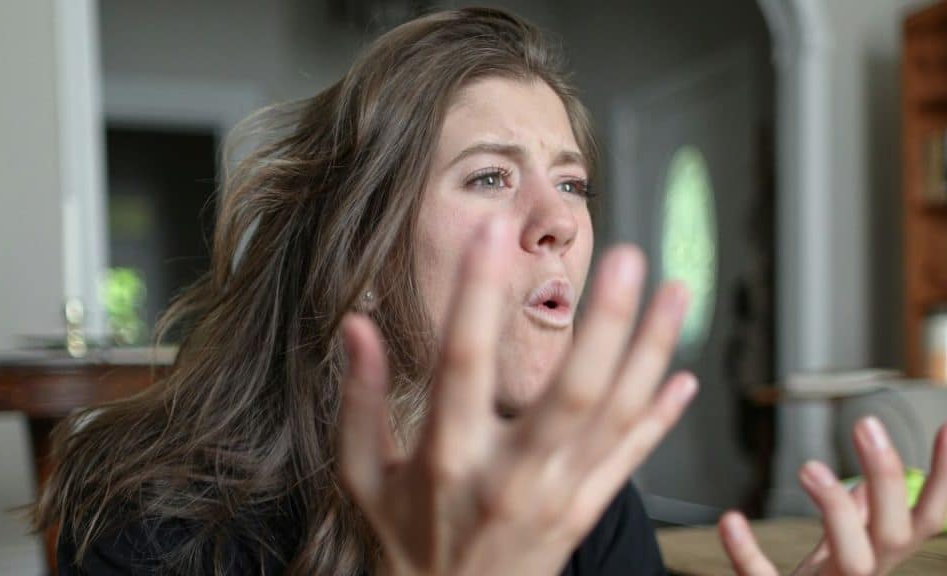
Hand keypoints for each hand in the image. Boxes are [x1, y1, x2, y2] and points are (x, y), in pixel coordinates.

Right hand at [337, 218, 696, 575]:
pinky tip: (686, 376)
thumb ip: (361, 399)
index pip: (462, 365)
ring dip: (651, 352)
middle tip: (629, 260)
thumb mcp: (364, 475)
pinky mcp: (584, 510)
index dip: (475, 296)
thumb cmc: (407, 536)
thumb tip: (356, 325)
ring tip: (676, 291)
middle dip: (605, 324)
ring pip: (616, 417)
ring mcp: (558, 495)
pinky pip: (630, 458)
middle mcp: (511, 475)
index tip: (489, 232)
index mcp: (448, 457)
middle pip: (570, 394)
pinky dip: (661, 417)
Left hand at [719, 419, 946, 574]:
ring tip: (810, 467)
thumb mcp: (841, 555)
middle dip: (887, 478)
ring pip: (853, 561)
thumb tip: (865, 481)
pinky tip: (730, 520)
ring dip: (835, 512)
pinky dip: (748, 554)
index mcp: (879, 559)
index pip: (928, 518)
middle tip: (865, 423)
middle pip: (895, 534)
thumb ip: (856, 520)